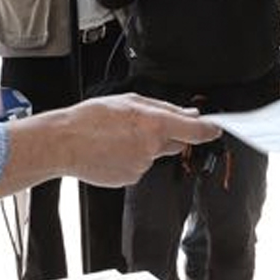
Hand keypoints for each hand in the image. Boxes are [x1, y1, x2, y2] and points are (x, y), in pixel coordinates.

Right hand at [60, 94, 220, 186]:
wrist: (64, 143)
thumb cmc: (90, 119)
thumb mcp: (129, 100)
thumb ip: (163, 107)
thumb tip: (188, 113)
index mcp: (153, 124)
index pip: (195, 131)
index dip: (209, 131)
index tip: (216, 129)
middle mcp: (151, 148)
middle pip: (175, 143)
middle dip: (166, 135)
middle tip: (140, 127)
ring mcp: (141, 167)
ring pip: (153, 154)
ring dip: (143, 146)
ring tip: (116, 138)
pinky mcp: (130, 179)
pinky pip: (139, 167)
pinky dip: (130, 159)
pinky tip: (112, 150)